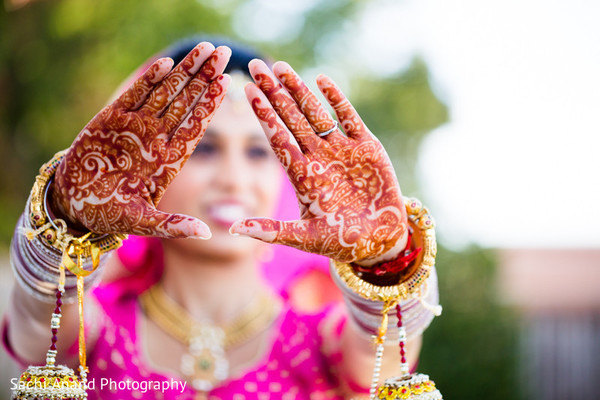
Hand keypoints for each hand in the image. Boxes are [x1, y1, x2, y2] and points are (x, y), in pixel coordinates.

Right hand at [51, 43, 230, 238]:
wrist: (75, 202)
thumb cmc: (111, 213)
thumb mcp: (143, 222)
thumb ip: (173, 226)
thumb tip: (205, 234)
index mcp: (169, 159)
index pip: (195, 127)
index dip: (210, 106)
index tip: (227, 84)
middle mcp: (156, 139)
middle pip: (186, 103)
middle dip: (204, 78)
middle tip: (223, 53)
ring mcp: (136, 127)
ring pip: (165, 93)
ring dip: (184, 72)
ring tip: (204, 50)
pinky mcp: (111, 119)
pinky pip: (134, 96)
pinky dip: (148, 81)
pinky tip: (165, 64)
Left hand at [230, 60, 407, 264]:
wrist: (380, 240)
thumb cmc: (341, 242)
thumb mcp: (304, 238)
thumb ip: (271, 231)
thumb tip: (231, 229)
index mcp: (302, 175)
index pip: (277, 139)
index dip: (263, 115)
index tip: (247, 92)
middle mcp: (317, 157)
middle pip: (291, 118)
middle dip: (274, 92)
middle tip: (256, 65)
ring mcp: (341, 150)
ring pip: (316, 113)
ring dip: (299, 90)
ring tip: (281, 67)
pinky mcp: (366, 147)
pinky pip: (349, 118)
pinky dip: (337, 100)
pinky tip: (321, 80)